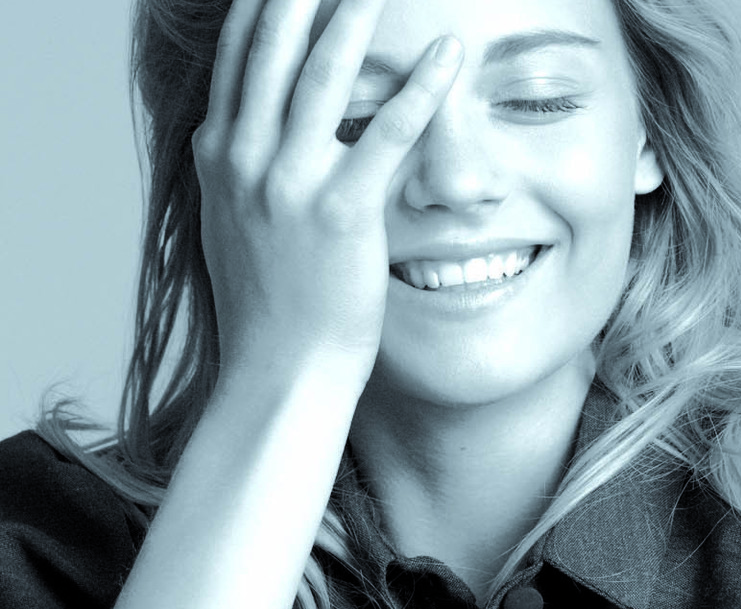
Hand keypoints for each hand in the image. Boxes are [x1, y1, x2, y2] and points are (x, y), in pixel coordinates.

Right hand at [192, 0, 462, 380]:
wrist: (279, 368)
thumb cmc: (267, 304)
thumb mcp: (231, 224)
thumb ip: (235, 172)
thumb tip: (236, 137)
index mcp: (219, 155)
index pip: (241, 57)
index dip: (264, 4)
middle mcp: (244, 158)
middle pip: (275, 47)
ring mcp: (289, 184)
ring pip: (324, 76)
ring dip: (356, 16)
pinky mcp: (341, 212)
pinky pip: (386, 133)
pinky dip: (421, 87)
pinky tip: (448, 53)